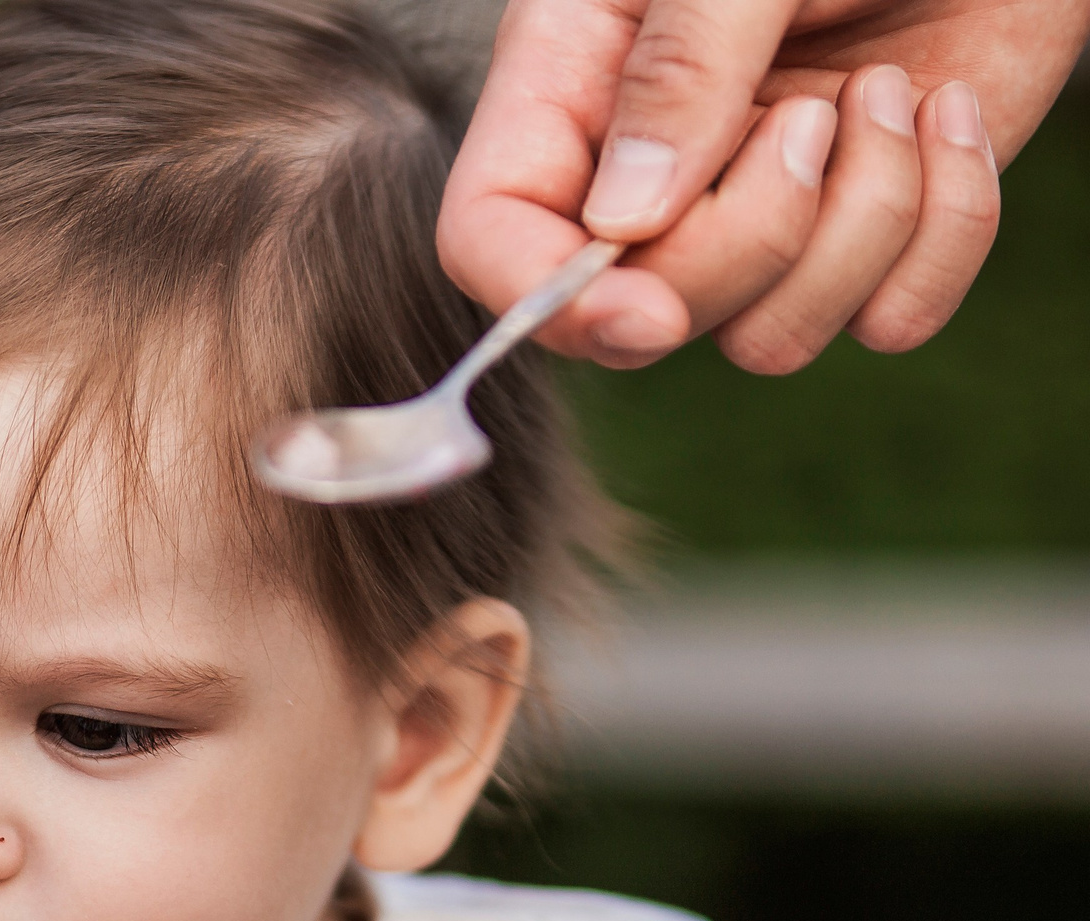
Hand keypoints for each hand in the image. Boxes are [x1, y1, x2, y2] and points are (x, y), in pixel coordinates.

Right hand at [440, 0, 1088, 370]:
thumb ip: (682, 69)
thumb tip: (626, 224)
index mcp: (573, 85)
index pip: (491, 236)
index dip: (547, 298)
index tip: (647, 312)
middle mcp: (649, 174)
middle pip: (645, 314)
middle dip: (755, 237)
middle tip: (816, 114)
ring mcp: (760, 214)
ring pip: (768, 337)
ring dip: (861, 225)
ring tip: (883, 96)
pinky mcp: (873, 234)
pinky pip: (891, 316)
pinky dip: (944, 229)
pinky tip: (944, 116)